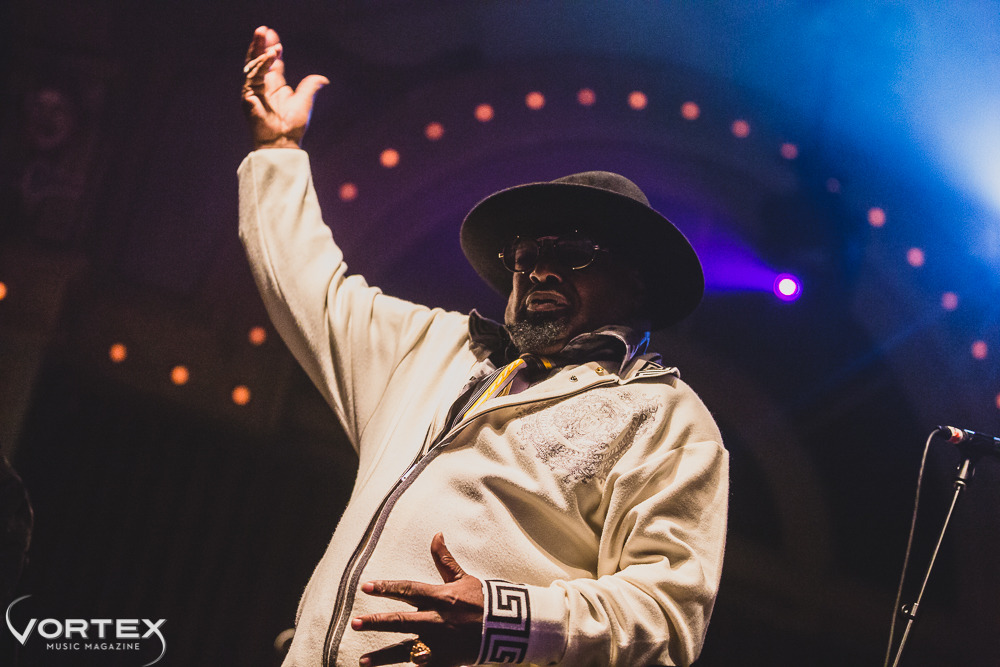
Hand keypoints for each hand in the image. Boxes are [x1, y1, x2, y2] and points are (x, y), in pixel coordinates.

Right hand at [241, 25, 328, 148]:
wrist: (283, 142)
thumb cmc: (293, 126)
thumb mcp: (305, 101)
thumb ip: (311, 86)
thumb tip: (324, 79)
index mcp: (275, 86)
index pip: (272, 63)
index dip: (273, 49)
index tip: (274, 36)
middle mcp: (263, 86)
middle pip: (259, 60)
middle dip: (260, 44)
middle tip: (263, 29)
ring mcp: (254, 90)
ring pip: (253, 64)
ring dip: (259, 50)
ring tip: (265, 36)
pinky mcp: (248, 96)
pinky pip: (253, 76)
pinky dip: (261, 65)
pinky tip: (270, 55)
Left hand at [353, 533, 483, 665]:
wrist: (509, 627)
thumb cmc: (483, 599)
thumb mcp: (463, 578)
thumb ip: (444, 560)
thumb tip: (436, 535)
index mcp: (439, 596)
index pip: (407, 589)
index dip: (386, 587)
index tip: (366, 587)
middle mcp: (436, 619)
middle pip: (401, 620)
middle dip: (377, 622)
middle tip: (355, 623)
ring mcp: (440, 642)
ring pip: (406, 649)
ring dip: (383, 656)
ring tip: (362, 661)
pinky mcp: (446, 660)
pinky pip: (424, 665)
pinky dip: (413, 666)